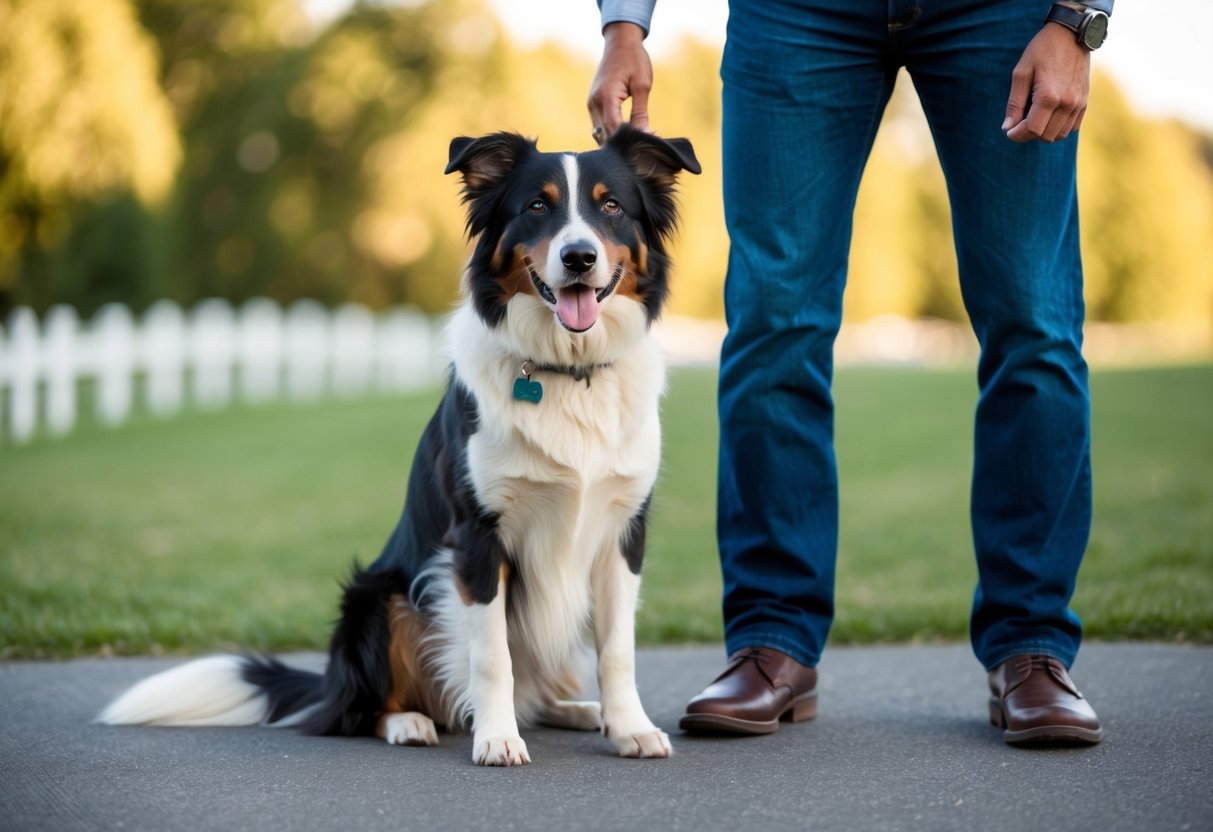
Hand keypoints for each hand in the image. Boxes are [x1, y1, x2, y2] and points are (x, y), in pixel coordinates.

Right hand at [587, 22, 652, 142]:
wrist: (620, 42)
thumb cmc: (633, 59)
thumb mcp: (642, 85)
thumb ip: (641, 113)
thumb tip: (645, 134)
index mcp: (606, 98)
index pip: (614, 130)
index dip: (629, 141)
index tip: (646, 146)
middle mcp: (594, 103)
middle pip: (605, 136)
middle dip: (622, 145)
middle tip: (643, 149)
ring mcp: (591, 104)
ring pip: (600, 134)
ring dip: (616, 141)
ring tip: (636, 144)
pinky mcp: (593, 104)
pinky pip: (600, 126)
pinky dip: (612, 133)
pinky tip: (627, 135)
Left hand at [1003, 23, 1090, 142]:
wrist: (1071, 34)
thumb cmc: (1042, 50)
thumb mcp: (1021, 73)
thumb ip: (1014, 103)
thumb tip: (1007, 128)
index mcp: (1049, 96)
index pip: (1032, 130)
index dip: (1017, 135)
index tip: (1009, 130)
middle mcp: (1067, 103)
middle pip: (1045, 136)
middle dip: (1029, 134)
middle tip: (1020, 122)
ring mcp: (1078, 104)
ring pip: (1059, 135)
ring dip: (1044, 133)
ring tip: (1034, 118)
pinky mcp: (1085, 102)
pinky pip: (1072, 128)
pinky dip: (1059, 128)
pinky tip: (1049, 117)